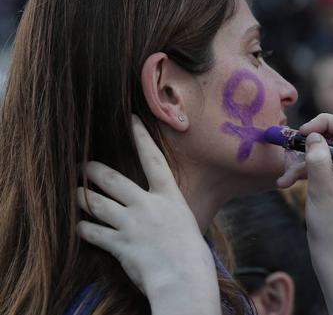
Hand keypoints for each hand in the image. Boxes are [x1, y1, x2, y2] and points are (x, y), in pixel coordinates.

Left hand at [77, 116, 219, 313]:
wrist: (184, 278)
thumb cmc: (192, 256)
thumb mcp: (187, 223)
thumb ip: (171, 213)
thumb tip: (165, 210)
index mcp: (169, 197)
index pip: (153, 159)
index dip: (141, 137)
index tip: (130, 119)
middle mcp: (147, 205)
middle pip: (112, 179)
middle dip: (93, 170)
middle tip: (81, 165)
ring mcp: (131, 224)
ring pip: (97, 203)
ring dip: (82, 198)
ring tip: (74, 194)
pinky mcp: (119, 244)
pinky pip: (92, 232)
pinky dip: (84, 228)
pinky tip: (79, 227)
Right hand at [279, 114, 332, 256]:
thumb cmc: (331, 228)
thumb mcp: (321, 190)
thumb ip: (318, 160)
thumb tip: (313, 135)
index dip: (326, 123)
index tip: (303, 132)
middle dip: (313, 141)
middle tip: (293, 144)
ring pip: (328, 153)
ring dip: (304, 162)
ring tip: (284, 178)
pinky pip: (326, 167)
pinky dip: (307, 172)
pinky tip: (286, 183)